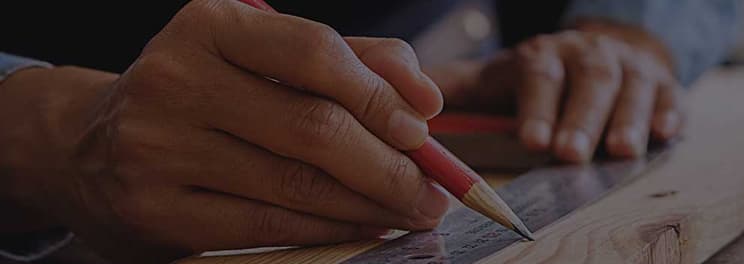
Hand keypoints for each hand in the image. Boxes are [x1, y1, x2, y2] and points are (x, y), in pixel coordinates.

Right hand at [0, 0, 446, 260]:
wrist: (87, 149)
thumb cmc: (208, 97)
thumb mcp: (264, 59)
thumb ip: (352, 62)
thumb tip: (424, 98)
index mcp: (210, 26)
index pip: (313, 52)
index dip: (380, 94)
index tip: (426, 128)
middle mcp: (176, 79)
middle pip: (313, 127)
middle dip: (391, 165)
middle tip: (435, 191)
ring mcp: (158, 148)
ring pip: (297, 185)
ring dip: (370, 204)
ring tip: (411, 211)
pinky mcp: (157, 211)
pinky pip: (268, 226)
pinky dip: (331, 230)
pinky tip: (364, 227)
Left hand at [429, 19, 682, 162]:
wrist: (605, 52)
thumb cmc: (543, 78)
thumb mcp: (500, 78)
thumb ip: (458, 90)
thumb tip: (402, 98)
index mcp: (544, 56)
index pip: (539, 75)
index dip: (537, 106)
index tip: (531, 140)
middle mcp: (588, 56)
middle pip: (589, 81)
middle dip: (580, 118)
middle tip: (570, 154)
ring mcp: (629, 69)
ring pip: (632, 88)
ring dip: (627, 119)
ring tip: (621, 151)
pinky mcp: (663, 85)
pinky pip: (670, 96)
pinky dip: (669, 114)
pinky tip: (666, 133)